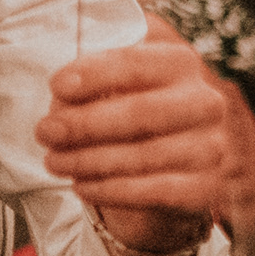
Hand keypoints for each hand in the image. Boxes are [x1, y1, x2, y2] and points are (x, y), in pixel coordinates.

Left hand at [38, 40, 250, 255]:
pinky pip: (152, 192)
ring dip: (88, 161)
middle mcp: (205, 102)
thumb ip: (98, 73)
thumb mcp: (122, 79)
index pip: (135, 64)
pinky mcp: (205, 187)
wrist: (176, 162)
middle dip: (84, 123)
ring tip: (53, 161)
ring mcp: (210, 147)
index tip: (56, 86)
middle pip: (140, 112)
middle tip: (45, 131)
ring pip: (142, 156)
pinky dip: (111, 191)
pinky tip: (81, 186)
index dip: (93, 74)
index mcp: (181, 63)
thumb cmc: (136, 109)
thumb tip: (61, 94)